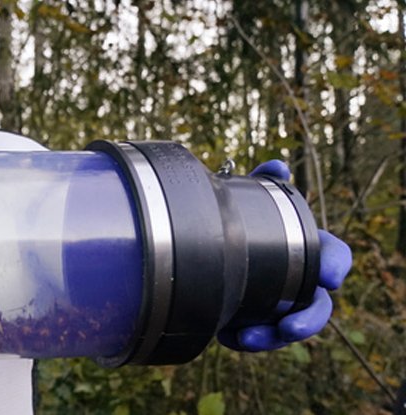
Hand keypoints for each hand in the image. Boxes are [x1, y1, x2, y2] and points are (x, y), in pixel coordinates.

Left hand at [218, 160, 352, 351]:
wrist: (209, 250)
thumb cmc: (244, 225)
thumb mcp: (250, 201)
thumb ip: (264, 182)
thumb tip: (277, 167)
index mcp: (306, 251)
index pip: (333, 256)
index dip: (336, 265)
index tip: (330, 277)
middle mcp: (300, 283)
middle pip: (318, 307)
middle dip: (308, 320)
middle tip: (289, 326)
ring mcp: (279, 306)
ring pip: (287, 330)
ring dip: (271, 338)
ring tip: (248, 339)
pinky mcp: (255, 323)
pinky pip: (256, 338)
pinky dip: (243, 339)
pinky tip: (227, 336)